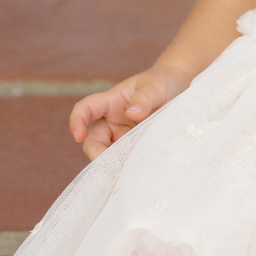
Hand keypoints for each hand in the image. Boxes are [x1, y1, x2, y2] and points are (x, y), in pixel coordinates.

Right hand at [69, 64, 189, 160]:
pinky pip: (125, 161)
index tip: (78, 135)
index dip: (77, 120)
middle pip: (94, 141)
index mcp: (111, 102)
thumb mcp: (155, 87)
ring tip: (133, 171)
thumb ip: (144, 98)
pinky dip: (129, 168)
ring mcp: (121, 137)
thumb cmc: (161, 84)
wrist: (178, 91)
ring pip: (109, 155)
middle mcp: (111, 121)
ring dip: (115, 165)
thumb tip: (132, 113)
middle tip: (116, 167)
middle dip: (99, 155)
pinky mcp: (133, 149)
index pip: (86, 109)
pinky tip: (140, 172)